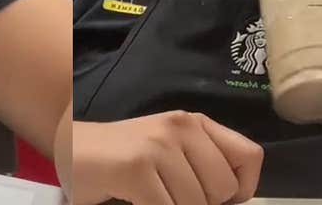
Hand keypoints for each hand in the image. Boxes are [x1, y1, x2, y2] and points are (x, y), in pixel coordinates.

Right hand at [69, 112, 261, 204]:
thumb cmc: (124, 159)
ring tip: (150, 199)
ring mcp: (159, 146)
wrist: (71, 148)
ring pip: (195, 204)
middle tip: (170, 199)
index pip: (250, 157)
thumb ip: (203, 167)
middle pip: (222, 190)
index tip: (219, 202)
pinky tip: (135, 202)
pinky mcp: (136, 168)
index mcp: (196, 124)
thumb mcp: (172, 153)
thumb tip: (234, 200)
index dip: (242, 189)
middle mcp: (182, 128)